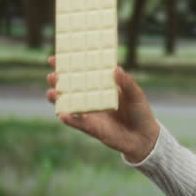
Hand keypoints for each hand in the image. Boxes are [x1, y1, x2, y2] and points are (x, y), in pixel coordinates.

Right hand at [45, 56, 159, 161]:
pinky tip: (62, 114)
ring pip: (69, 105)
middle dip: (59, 81)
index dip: (69, 66)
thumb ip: (127, 83)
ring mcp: (90, 113)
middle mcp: (93, 98)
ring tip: (51, 92)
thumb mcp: (136, 94)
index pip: (83, 73)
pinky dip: (70, 119)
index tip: (55, 58)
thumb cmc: (140, 112)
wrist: (144, 137)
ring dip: (58, 99)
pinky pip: (78, 123)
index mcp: (102, 86)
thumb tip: (116, 69)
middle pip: (71, 88)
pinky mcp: (91, 128)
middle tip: (52, 75)